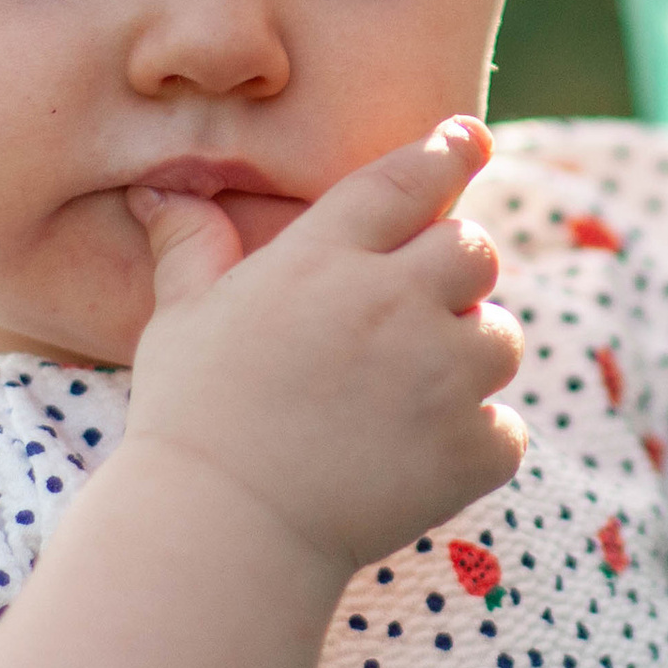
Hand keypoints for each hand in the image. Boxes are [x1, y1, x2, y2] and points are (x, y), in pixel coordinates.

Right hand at [120, 118, 527, 575]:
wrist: (223, 529)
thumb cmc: (192, 417)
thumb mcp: (183, 318)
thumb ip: (194, 248)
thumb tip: (161, 195)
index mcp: (326, 259)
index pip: (408, 179)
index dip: (448, 151)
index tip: (471, 138)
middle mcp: (395, 304)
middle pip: (474, 252)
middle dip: (456, 269)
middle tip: (417, 305)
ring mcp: (440, 377)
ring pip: (500, 337)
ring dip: (471, 353)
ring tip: (414, 388)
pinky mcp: (470, 449)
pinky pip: (506, 426)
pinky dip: (476, 440)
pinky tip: (421, 455)